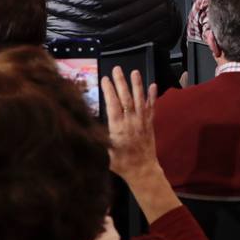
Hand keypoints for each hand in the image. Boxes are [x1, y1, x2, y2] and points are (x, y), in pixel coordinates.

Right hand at [102, 65, 158, 179]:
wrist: (142, 170)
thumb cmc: (121, 163)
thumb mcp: (105, 152)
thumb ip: (98, 138)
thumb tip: (86, 127)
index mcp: (118, 128)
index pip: (113, 105)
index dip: (109, 91)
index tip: (105, 79)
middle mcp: (131, 122)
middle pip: (126, 98)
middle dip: (121, 82)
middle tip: (117, 69)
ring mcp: (142, 121)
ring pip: (139, 100)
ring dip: (137, 85)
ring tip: (134, 72)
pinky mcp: (150, 124)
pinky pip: (151, 108)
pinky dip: (152, 96)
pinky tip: (153, 85)